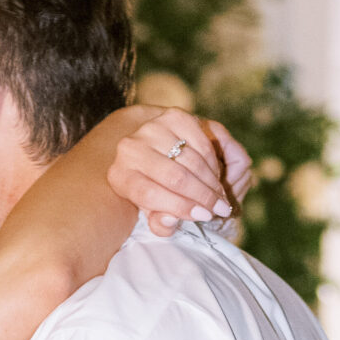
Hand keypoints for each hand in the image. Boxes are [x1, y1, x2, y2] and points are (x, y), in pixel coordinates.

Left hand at [108, 111, 250, 238]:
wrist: (153, 152)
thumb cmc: (153, 190)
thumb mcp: (153, 212)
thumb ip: (160, 224)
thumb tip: (170, 220)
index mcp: (119, 176)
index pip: (150, 195)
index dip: (181, 208)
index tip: (205, 217)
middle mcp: (129, 148)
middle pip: (174, 177)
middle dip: (203, 196)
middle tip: (220, 208)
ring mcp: (151, 128)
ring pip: (190, 160)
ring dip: (211, 181)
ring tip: (220, 196)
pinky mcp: (172, 115)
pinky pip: (201, 142)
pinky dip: (212, 161)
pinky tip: (214, 175)